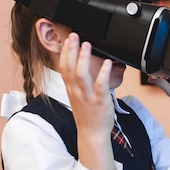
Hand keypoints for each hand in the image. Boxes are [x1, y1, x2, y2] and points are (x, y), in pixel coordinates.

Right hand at [59, 34, 114, 169]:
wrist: (92, 133)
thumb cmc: (87, 115)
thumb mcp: (78, 96)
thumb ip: (77, 83)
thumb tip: (80, 67)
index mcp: (71, 90)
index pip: (63, 68)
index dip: (64, 53)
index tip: (67, 40)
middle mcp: (76, 92)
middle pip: (69, 68)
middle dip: (70, 51)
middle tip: (74, 35)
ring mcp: (87, 96)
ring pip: (81, 75)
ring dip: (83, 58)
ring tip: (87, 45)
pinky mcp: (99, 101)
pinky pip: (100, 85)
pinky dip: (102, 72)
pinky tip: (106, 62)